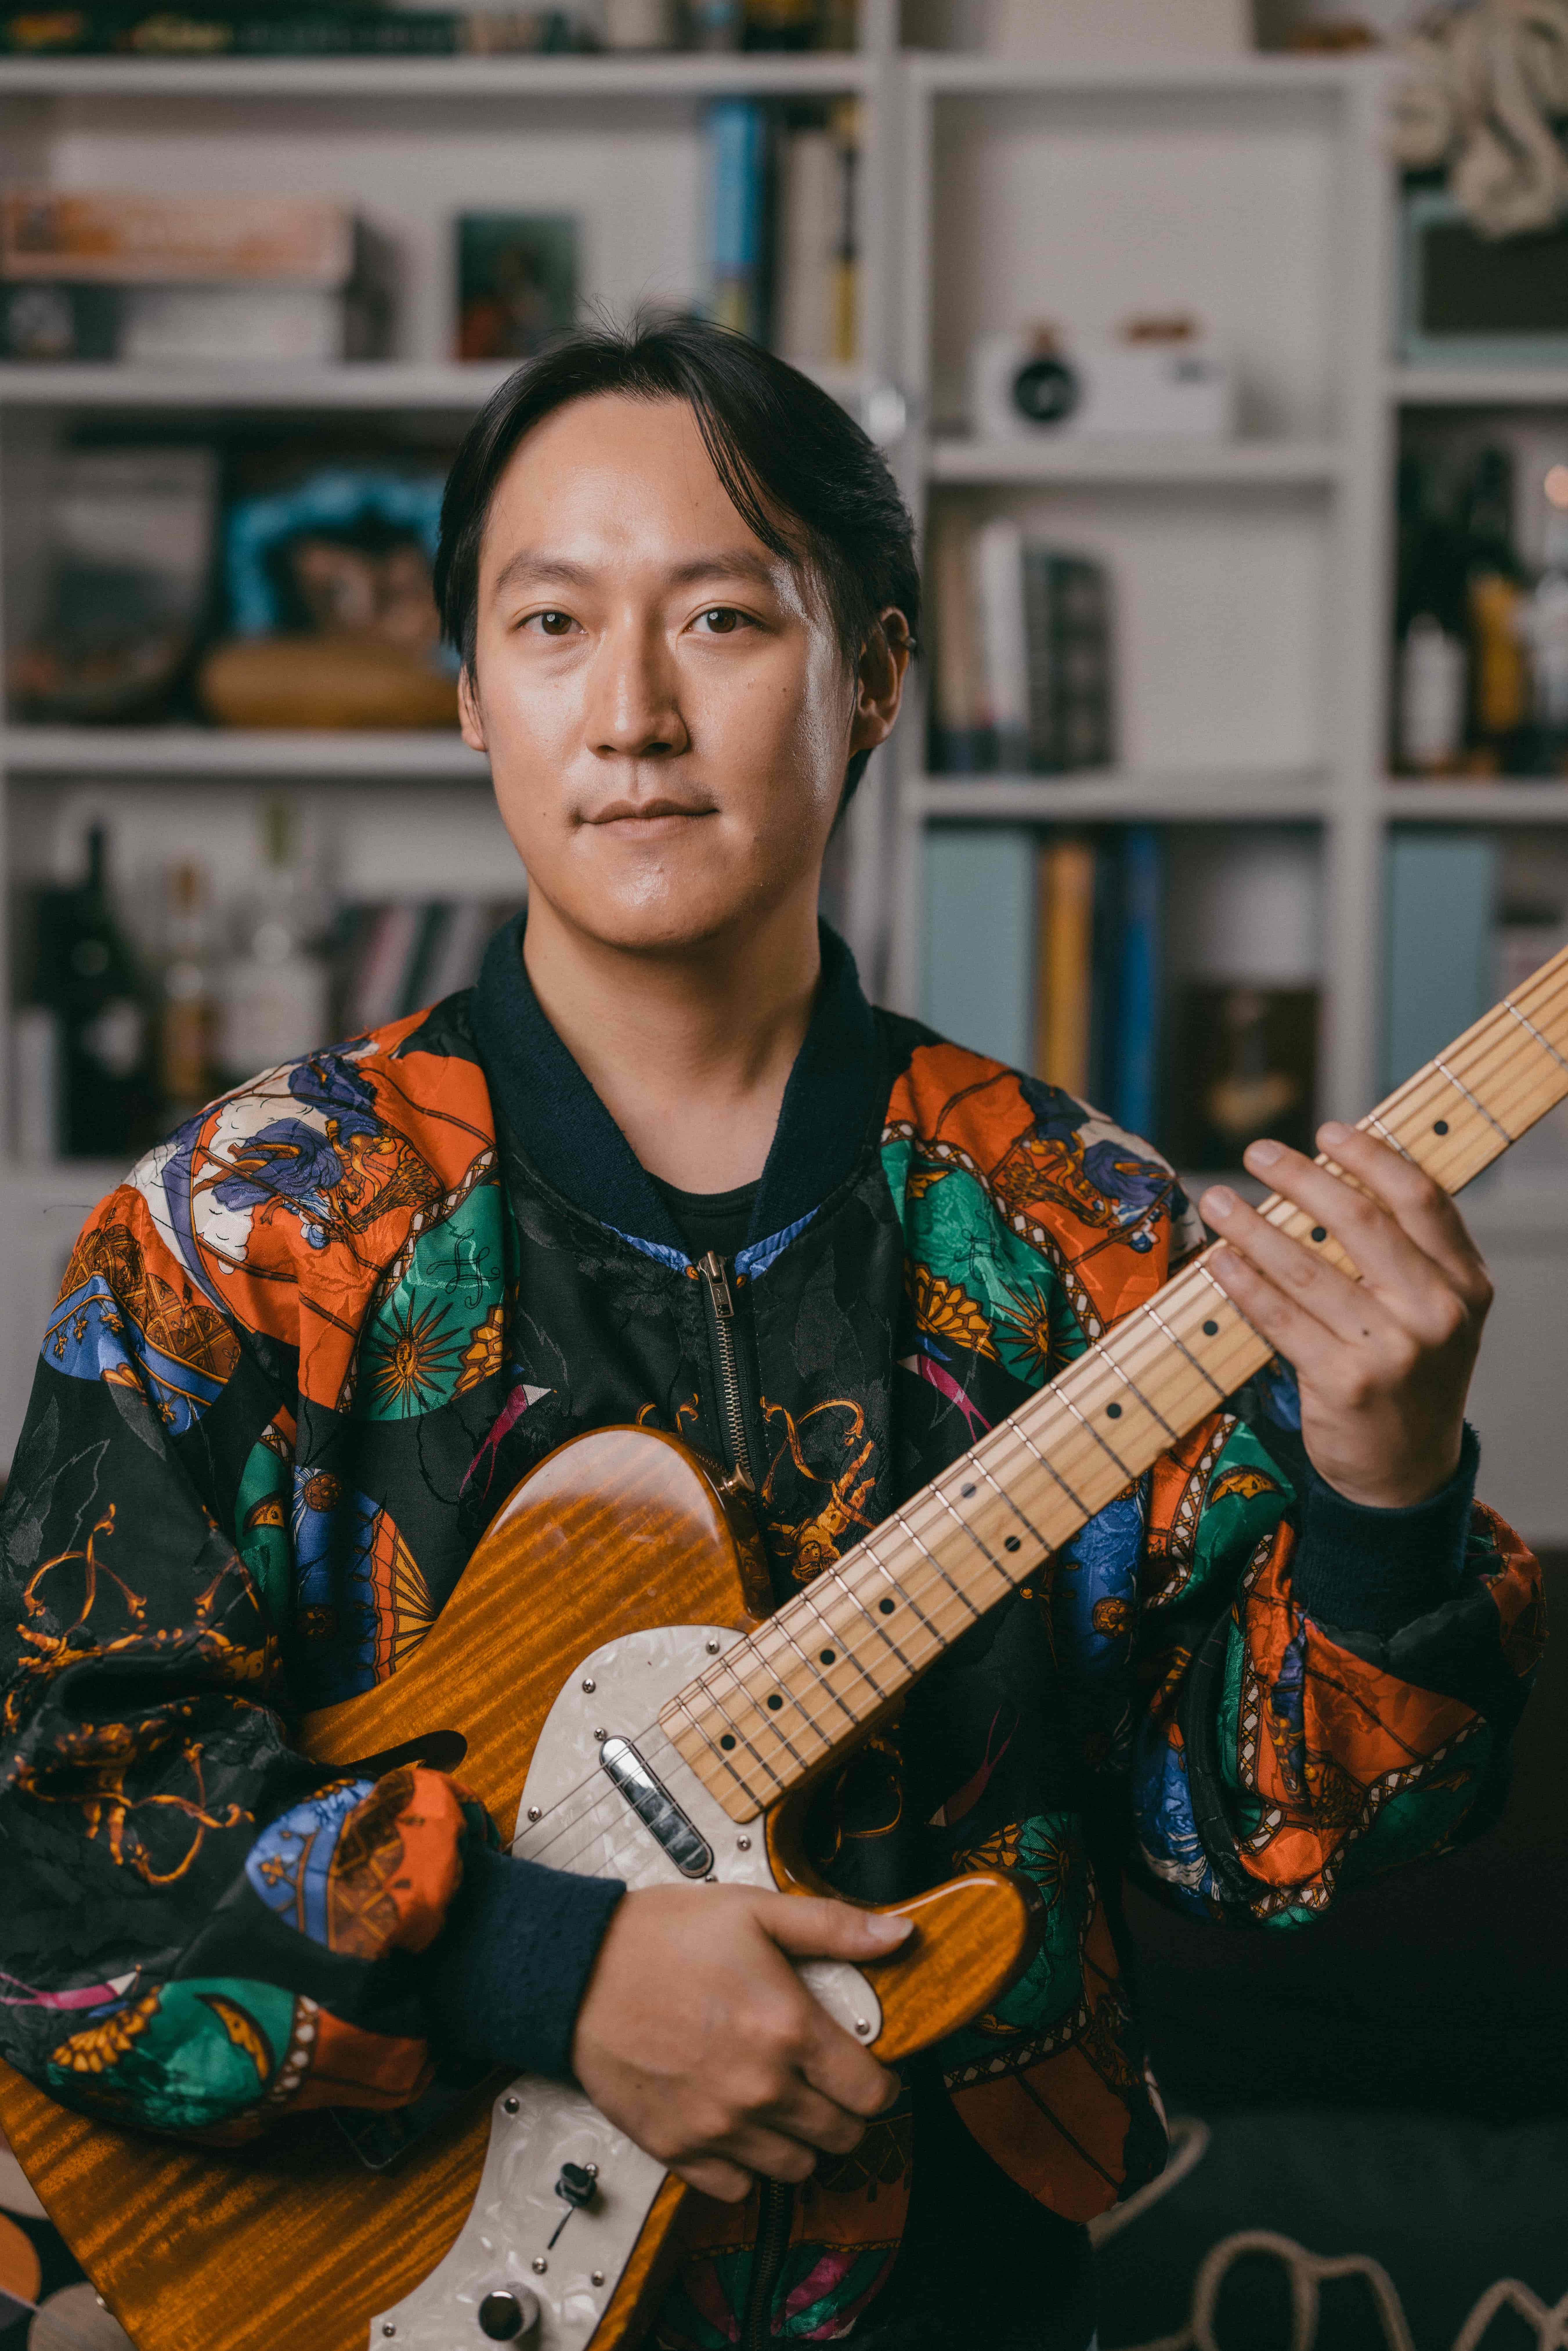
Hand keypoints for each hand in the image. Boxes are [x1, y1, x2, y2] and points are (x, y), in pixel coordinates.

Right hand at [570, 1883, 908, 2202]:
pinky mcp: (678, 2150)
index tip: (868, 2071)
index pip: (872, 2092)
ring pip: (795, 2169)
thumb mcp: (756, 1912)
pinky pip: (738, 2188)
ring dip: (799, 2142)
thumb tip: (898, 1935)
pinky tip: (739, 2127)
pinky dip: (746, 2166)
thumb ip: (833, 1927)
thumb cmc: (663, 1937)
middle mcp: (761, 2090)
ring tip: (783, 2105)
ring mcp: (718, 2127)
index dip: (880, 2083)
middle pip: (841, 2135)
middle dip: (844, 2112)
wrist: (578, 1972)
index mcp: (788, 2030)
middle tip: (825, 2084)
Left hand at [1199, 1122, 1491, 1510]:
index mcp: (1465, 1283)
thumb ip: (1407, 1253)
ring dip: (1253, 1228)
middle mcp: (1436, 1313)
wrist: (1408, 1469)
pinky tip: (1219, 1261)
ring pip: (1307, 1269)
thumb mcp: (1435, 1311)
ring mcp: (1392, 1351)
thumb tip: (1333, 1180)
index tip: (1328, 1131)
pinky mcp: (1344, 1384)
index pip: (1421, 1198)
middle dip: (1301, 1178)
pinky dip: (1244, 1285)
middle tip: (1259, 1153)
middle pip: (1359, 1222)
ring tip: (1219, 1200)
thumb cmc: (1412, 1373)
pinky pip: (1281, 1320)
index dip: (1371, 1157)